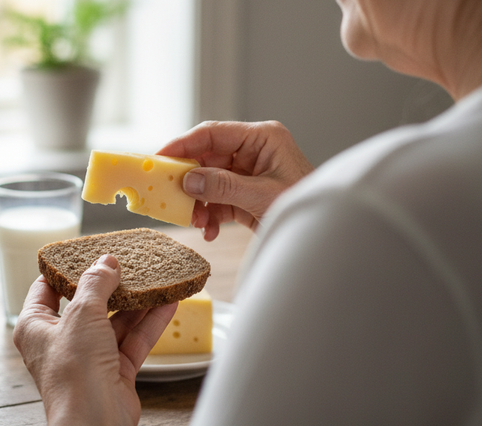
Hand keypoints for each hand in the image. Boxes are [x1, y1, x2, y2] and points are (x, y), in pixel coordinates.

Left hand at [12, 255, 177, 425]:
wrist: (94, 422)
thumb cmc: (74, 371)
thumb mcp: (82, 314)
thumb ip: (96, 283)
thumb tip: (106, 263)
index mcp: (36, 327)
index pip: (46, 289)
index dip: (65, 269)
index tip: (86, 251)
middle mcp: (60, 342)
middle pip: (87, 305)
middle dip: (111, 285)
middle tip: (130, 263)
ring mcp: (88, 358)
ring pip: (115, 322)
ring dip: (137, 303)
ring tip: (157, 279)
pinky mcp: (114, 372)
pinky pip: (133, 340)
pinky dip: (149, 323)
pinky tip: (169, 303)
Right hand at [157, 121, 313, 240]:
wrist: (322, 235)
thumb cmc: (304, 208)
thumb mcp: (261, 196)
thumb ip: (223, 187)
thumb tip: (189, 180)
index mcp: (262, 138)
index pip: (213, 134)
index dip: (183, 144)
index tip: (159, 158)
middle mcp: (254, 151)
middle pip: (207, 159)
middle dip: (190, 182)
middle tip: (170, 196)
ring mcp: (249, 173)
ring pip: (209, 182)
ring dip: (199, 204)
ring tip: (196, 222)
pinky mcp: (246, 195)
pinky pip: (218, 200)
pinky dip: (210, 215)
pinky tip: (209, 231)